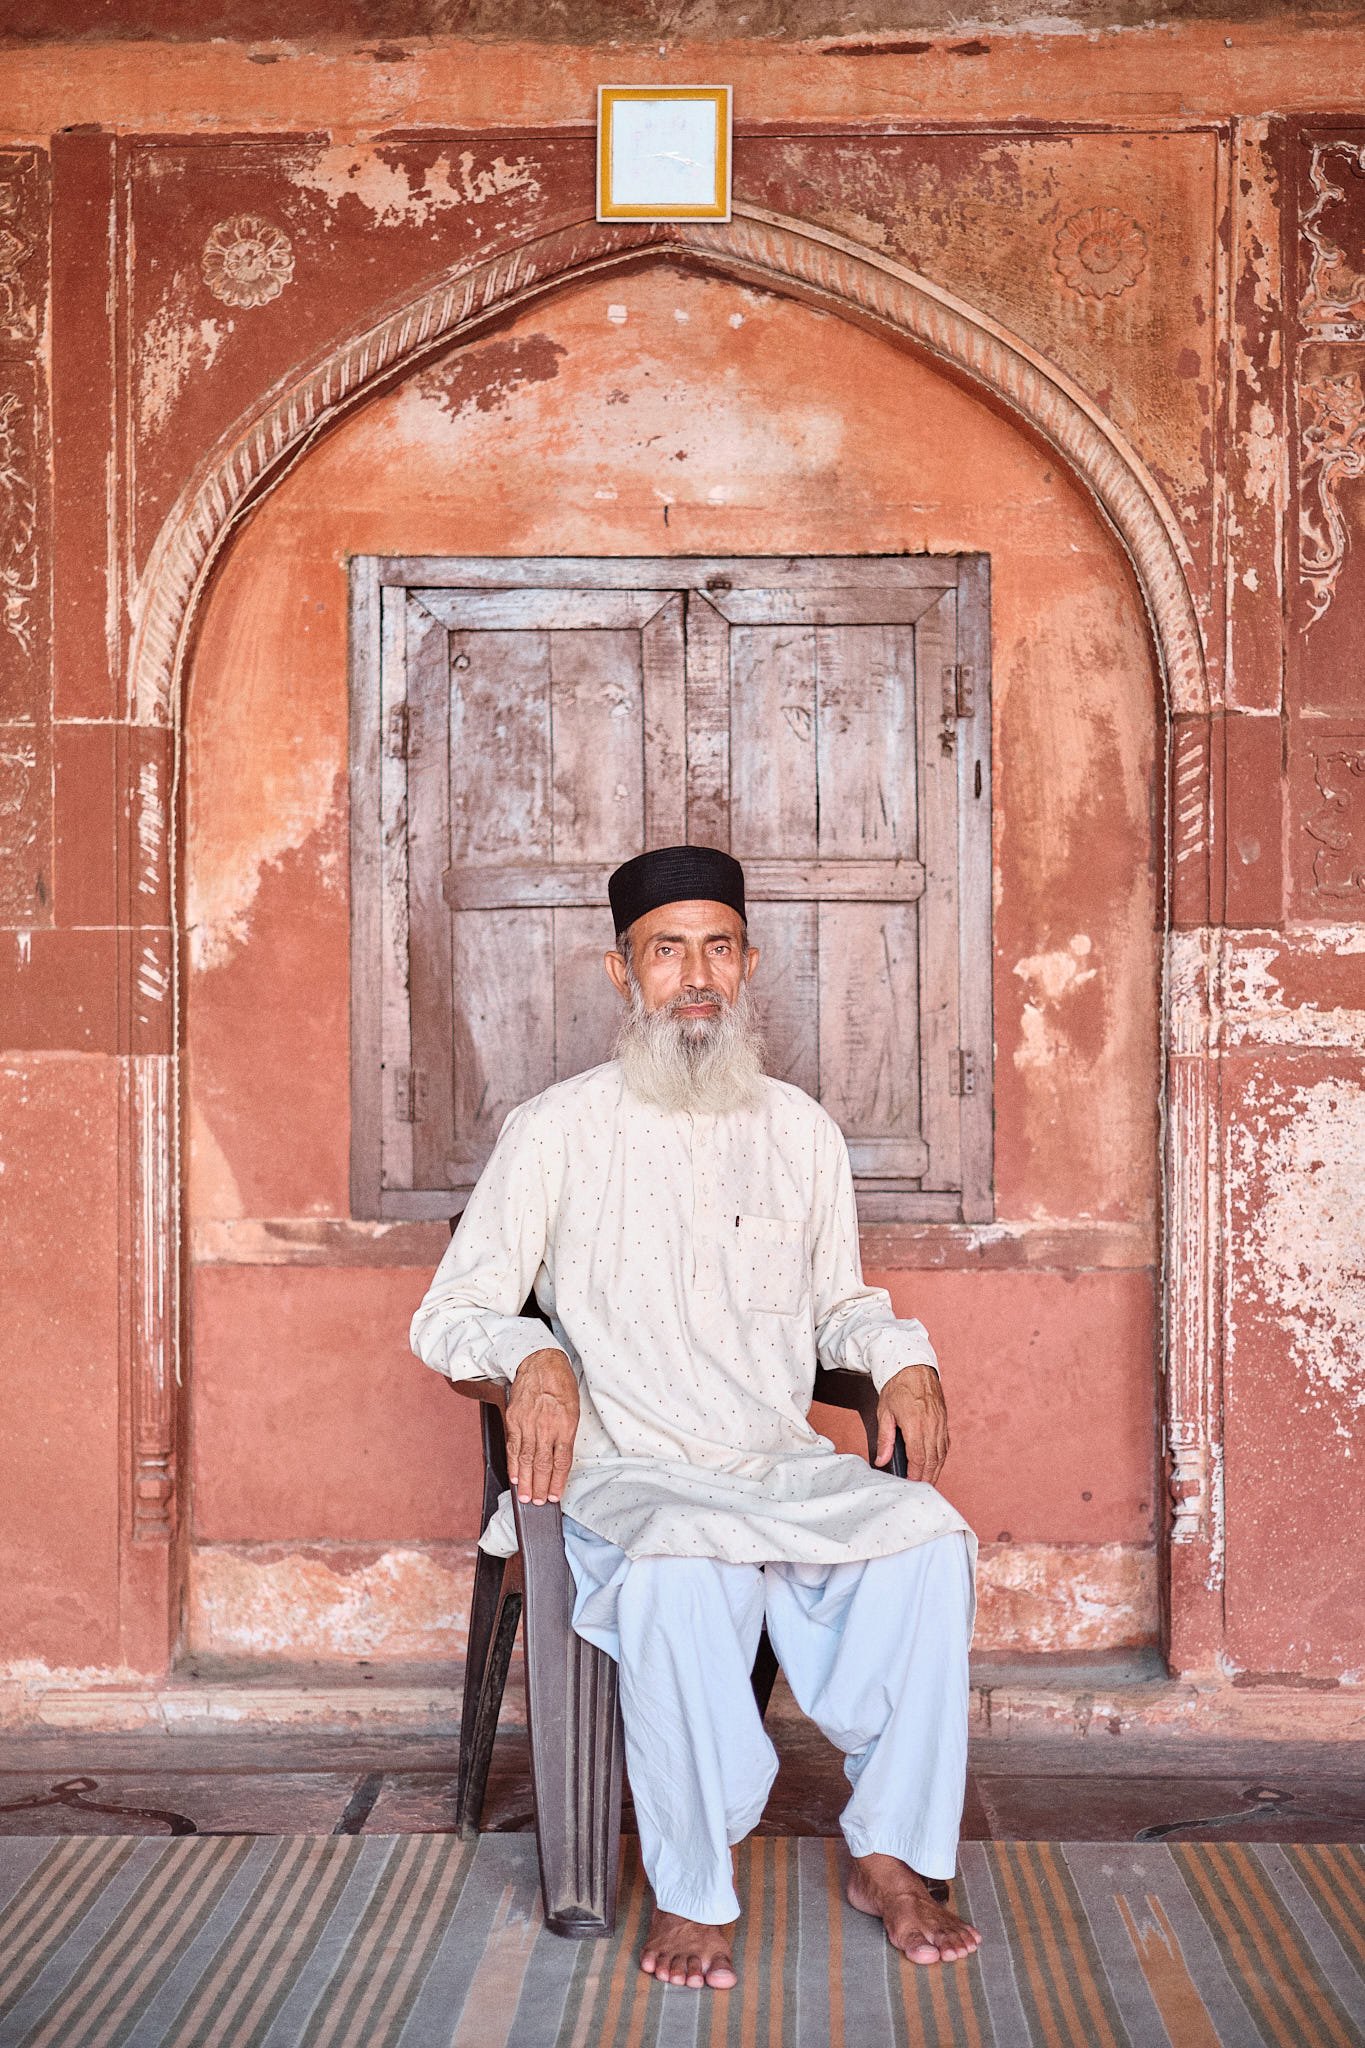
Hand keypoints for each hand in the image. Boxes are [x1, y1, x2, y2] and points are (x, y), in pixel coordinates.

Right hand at [505, 1348, 578, 1504]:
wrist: (540, 1362)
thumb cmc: (560, 1384)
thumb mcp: (573, 1409)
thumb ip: (566, 1435)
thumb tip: (561, 1459)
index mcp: (565, 1425)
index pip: (562, 1461)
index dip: (558, 1482)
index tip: (555, 1496)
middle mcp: (546, 1427)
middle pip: (543, 1464)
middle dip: (541, 1487)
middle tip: (539, 1503)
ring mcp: (527, 1424)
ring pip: (525, 1459)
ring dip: (526, 1481)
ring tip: (526, 1497)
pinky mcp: (513, 1420)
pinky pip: (513, 1447)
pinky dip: (513, 1464)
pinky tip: (515, 1477)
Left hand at [874, 1364, 948, 1483]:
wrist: (913, 1366)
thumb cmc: (897, 1387)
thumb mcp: (884, 1412)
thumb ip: (884, 1438)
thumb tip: (881, 1461)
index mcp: (915, 1424)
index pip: (918, 1458)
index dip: (915, 1475)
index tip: (909, 1486)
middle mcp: (932, 1425)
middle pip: (932, 1461)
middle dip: (926, 1479)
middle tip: (919, 1492)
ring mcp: (940, 1423)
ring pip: (941, 1455)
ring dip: (935, 1471)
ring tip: (927, 1483)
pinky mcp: (944, 1421)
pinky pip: (945, 1445)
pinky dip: (940, 1458)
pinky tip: (935, 1465)